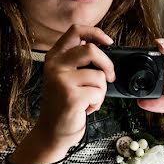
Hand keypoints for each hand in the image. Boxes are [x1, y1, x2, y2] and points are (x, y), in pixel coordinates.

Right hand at [33, 25, 114, 151]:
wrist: (52, 131)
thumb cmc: (64, 104)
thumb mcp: (66, 76)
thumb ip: (78, 61)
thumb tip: (101, 46)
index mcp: (55, 57)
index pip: (75, 31)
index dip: (95, 33)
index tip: (108, 42)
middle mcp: (55, 66)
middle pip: (91, 50)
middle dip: (108, 65)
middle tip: (110, 77)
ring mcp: (61, 81)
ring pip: (99, 76)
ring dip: (101, 91)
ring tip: (89, 99)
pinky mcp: (70, 96)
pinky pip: (98, 92)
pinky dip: (98, 103)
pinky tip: (86, 108)